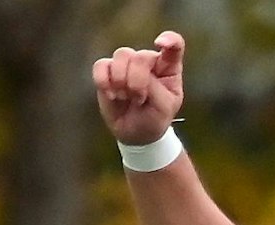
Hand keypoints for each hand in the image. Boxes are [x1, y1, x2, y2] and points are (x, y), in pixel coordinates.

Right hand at [93, 30, 185, 144]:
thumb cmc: (155, 118)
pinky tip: (111, 95)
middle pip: (140, 56)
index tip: (160, 43)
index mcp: (168, 68)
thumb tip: (132, 72)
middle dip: (137, 81)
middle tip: (139, 100)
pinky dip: (103, 81)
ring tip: (125, 98)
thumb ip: (153, 87)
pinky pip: (100, 65)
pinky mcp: (108, 71)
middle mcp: (148, 61)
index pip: (174, 45)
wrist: (136, 134)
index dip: (169, 40)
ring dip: (121, 80)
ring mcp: (127, 64)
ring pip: (121, 55)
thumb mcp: (164, 107)